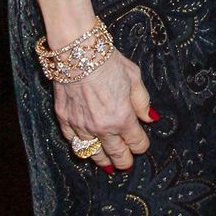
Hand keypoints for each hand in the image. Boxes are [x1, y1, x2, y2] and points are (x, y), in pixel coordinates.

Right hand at [53, 49, 154, 170]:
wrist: (77, 51)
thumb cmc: (108, 60)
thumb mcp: (134, 76)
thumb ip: (142, 101)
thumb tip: (150, 118)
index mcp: (122, 118)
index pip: (136, 143)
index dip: (141, 146)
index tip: (141, 144)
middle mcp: (102, 127)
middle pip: (115, 155)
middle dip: (123, 161)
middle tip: (126, 164)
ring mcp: (81, 125)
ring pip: (92, 153)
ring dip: (101, 159)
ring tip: (107, 164)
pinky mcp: (64, 119)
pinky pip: (73, 141)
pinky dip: (80, 145)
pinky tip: (85, 146)